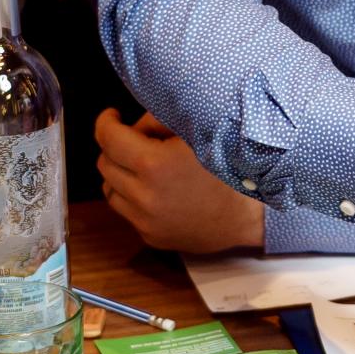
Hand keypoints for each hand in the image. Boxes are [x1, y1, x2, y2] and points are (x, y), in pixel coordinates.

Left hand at [96, 108, 264, 253]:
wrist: (249, 214)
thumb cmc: (227, 167)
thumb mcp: (195, 132)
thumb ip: (156, 122)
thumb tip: (131, 127)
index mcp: (154, 164)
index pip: (108, 138)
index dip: (106, 122)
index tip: (112, 117)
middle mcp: (144, 196)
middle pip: (105, 164)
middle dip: (114, 147)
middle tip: (135, 141)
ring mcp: (145, 220)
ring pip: (110, 190)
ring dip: (120, 174)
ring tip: (143, 167)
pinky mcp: (151, 236)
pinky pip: (128, 212)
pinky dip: (134, 197)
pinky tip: (158, 190)